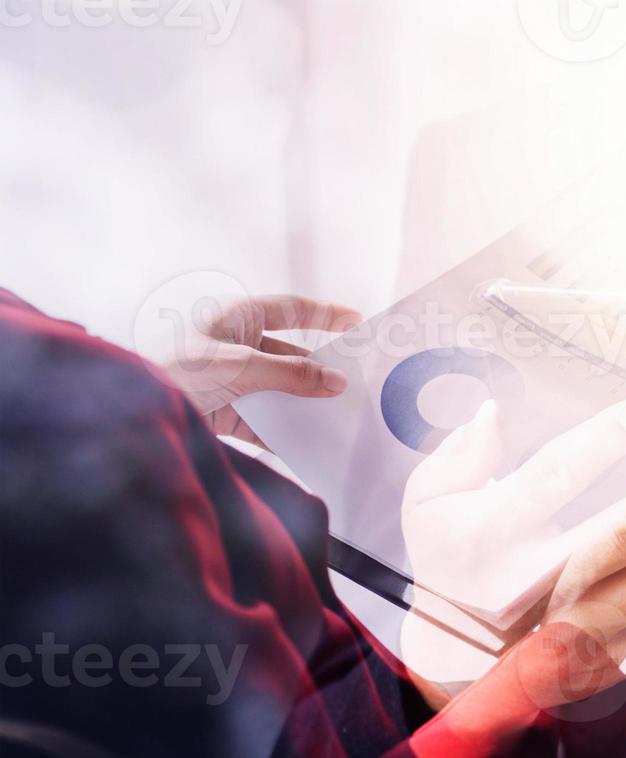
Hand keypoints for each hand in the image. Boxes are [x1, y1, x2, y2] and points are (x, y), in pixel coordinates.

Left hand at [136, 295, 361, 444]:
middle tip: (359, 380)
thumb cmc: (176, 370)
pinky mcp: (229, 413)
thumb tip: (338, 382)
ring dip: (307, 403)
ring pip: (283, 390)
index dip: (326, 314)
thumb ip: (292, 374)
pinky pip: (267, 421)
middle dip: (323, 369)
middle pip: (292, 354)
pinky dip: (287, 432)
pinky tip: (311, 443)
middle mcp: (238, 345)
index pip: (292, 308)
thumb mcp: (240, 366)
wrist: (130, 413)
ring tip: (342, 415)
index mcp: (237, 318)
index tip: (359, 322)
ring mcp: (234, 380)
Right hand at [401, 400, 625, 703]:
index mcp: (485, 539)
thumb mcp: (429, 506)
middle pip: (624, 536)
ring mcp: (574, 631)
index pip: (549, 481)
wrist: (453, 661)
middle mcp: (532, 589)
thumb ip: (458, 457)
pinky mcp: (609, 662)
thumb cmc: (454, 564)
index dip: (600, 443)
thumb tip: (495, 412)